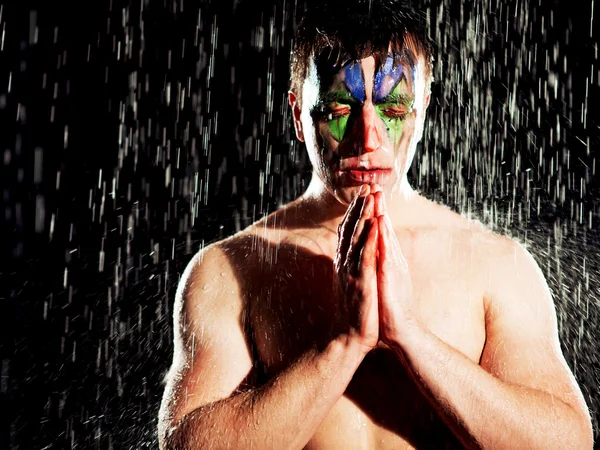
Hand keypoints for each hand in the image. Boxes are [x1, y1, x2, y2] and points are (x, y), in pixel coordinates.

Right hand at [334, 185, 378, 352]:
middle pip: (351, 229)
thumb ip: (350, 266)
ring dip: (364, 216)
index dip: (354, 212)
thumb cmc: (355, 312)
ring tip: (370, 197)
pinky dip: (369, 238)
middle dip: (359, 207)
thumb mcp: (351, 284)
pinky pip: (365, 255)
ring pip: (357, 237)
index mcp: (344, 263)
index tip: (362, 196)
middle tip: (367, 187)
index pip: (348, 232)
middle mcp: (345, 264)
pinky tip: (374, 224)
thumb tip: (350, 254)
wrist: (350, 337)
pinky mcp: (361, 281)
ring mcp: (351, 271)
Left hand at [372, 188, 420, 347]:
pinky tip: (378, 223)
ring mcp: (392, 266)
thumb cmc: (389, 306)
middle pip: (384, 228)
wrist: (400, 329)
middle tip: (374, 186)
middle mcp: (392, 259)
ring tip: (376, 196)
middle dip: (378, 206)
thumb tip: (375, 253)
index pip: (380, 231)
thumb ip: (380, 265)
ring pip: (386, 235)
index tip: (370, 195)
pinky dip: (382, 236)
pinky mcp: (391, 275)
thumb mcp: (382, 280)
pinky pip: (385, 251)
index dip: (375, 212)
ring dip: (381, 215)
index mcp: (388, 259)